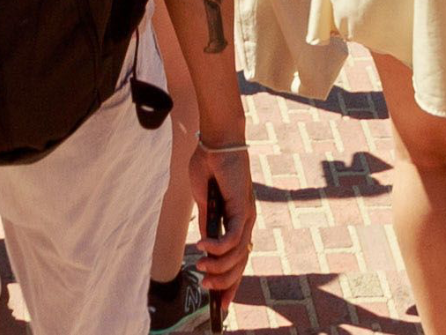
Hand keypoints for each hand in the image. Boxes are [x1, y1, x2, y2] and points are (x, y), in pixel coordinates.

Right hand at [195, 140, 256, 301]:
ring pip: (237, 255)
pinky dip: (216, 246)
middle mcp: (246, 222)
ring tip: (198, 267)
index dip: (231, 283)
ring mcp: (246, 216)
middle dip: (223, 282)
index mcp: (238, 221)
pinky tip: (201, 247)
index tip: (221, 304)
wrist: (216, 141)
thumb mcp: (204, 200)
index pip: (239, 259)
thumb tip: (205, 245)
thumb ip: (206, 221)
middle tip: (205, 289)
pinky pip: (232, 238)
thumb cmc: (209, 165)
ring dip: (216, 266)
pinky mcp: (242, 208)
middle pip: (240, 263)